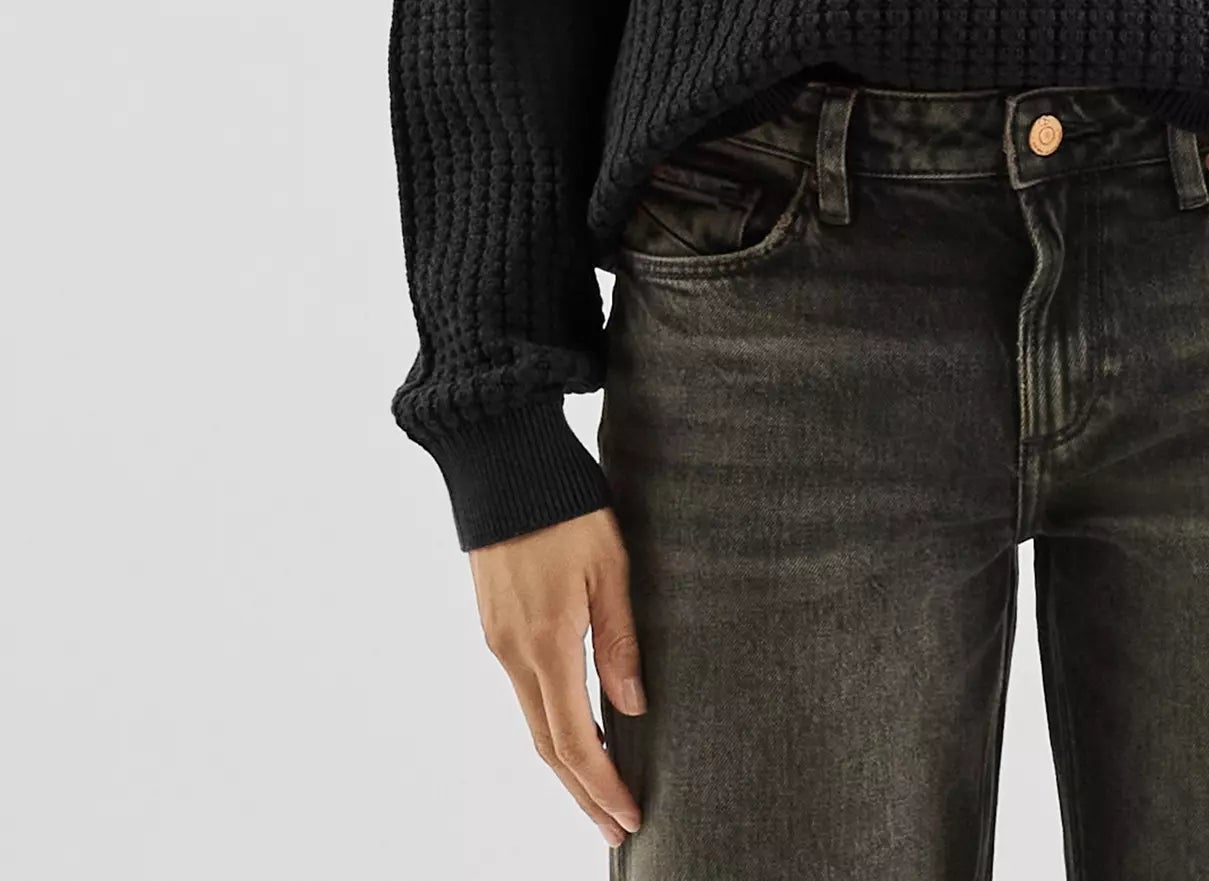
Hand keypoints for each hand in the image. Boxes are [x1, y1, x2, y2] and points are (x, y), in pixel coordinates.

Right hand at [470, 506, 647, 843]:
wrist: (502, 461)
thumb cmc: (565, 504)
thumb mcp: (608, 565)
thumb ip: (620, 639)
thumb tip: (633, 708)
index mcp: (545, 643)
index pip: (572, 741)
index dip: (602, 786)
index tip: (629, 817)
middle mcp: (513, 653)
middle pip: (547, 747)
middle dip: (583, 794)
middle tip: (617, 828)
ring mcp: (498, 640)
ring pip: (532, 722)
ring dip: (566, 764)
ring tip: (601, 793)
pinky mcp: (495, 624)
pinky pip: (524, 692)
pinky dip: (550, 727)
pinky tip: (573, 732)